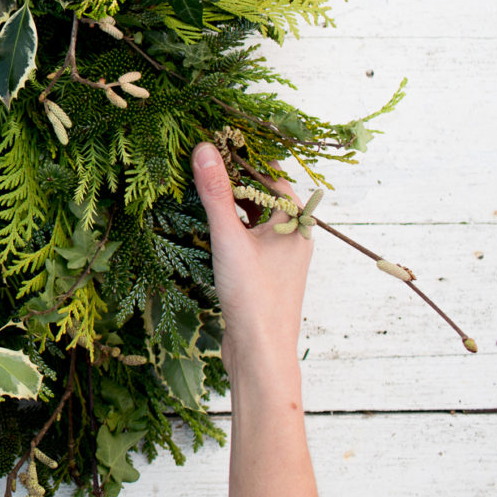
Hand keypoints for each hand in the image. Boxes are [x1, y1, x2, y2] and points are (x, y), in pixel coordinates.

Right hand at [191, 142, 311, 383]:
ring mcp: (281, 256)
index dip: (243, 159)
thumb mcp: (229, 238)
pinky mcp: (266, 273)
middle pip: (263, 196)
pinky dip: (231, 227)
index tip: (214, 144)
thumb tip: (205, 149)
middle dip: (234, 180)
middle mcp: (293, 236)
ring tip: (200, 192)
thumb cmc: (254, 296)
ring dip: (231, 204)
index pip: (271, 176)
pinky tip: (209, 228)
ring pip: (255, 218)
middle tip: (201, 166)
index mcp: (295, 223)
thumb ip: (215, 193)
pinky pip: (249, 237)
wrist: (260, 351)